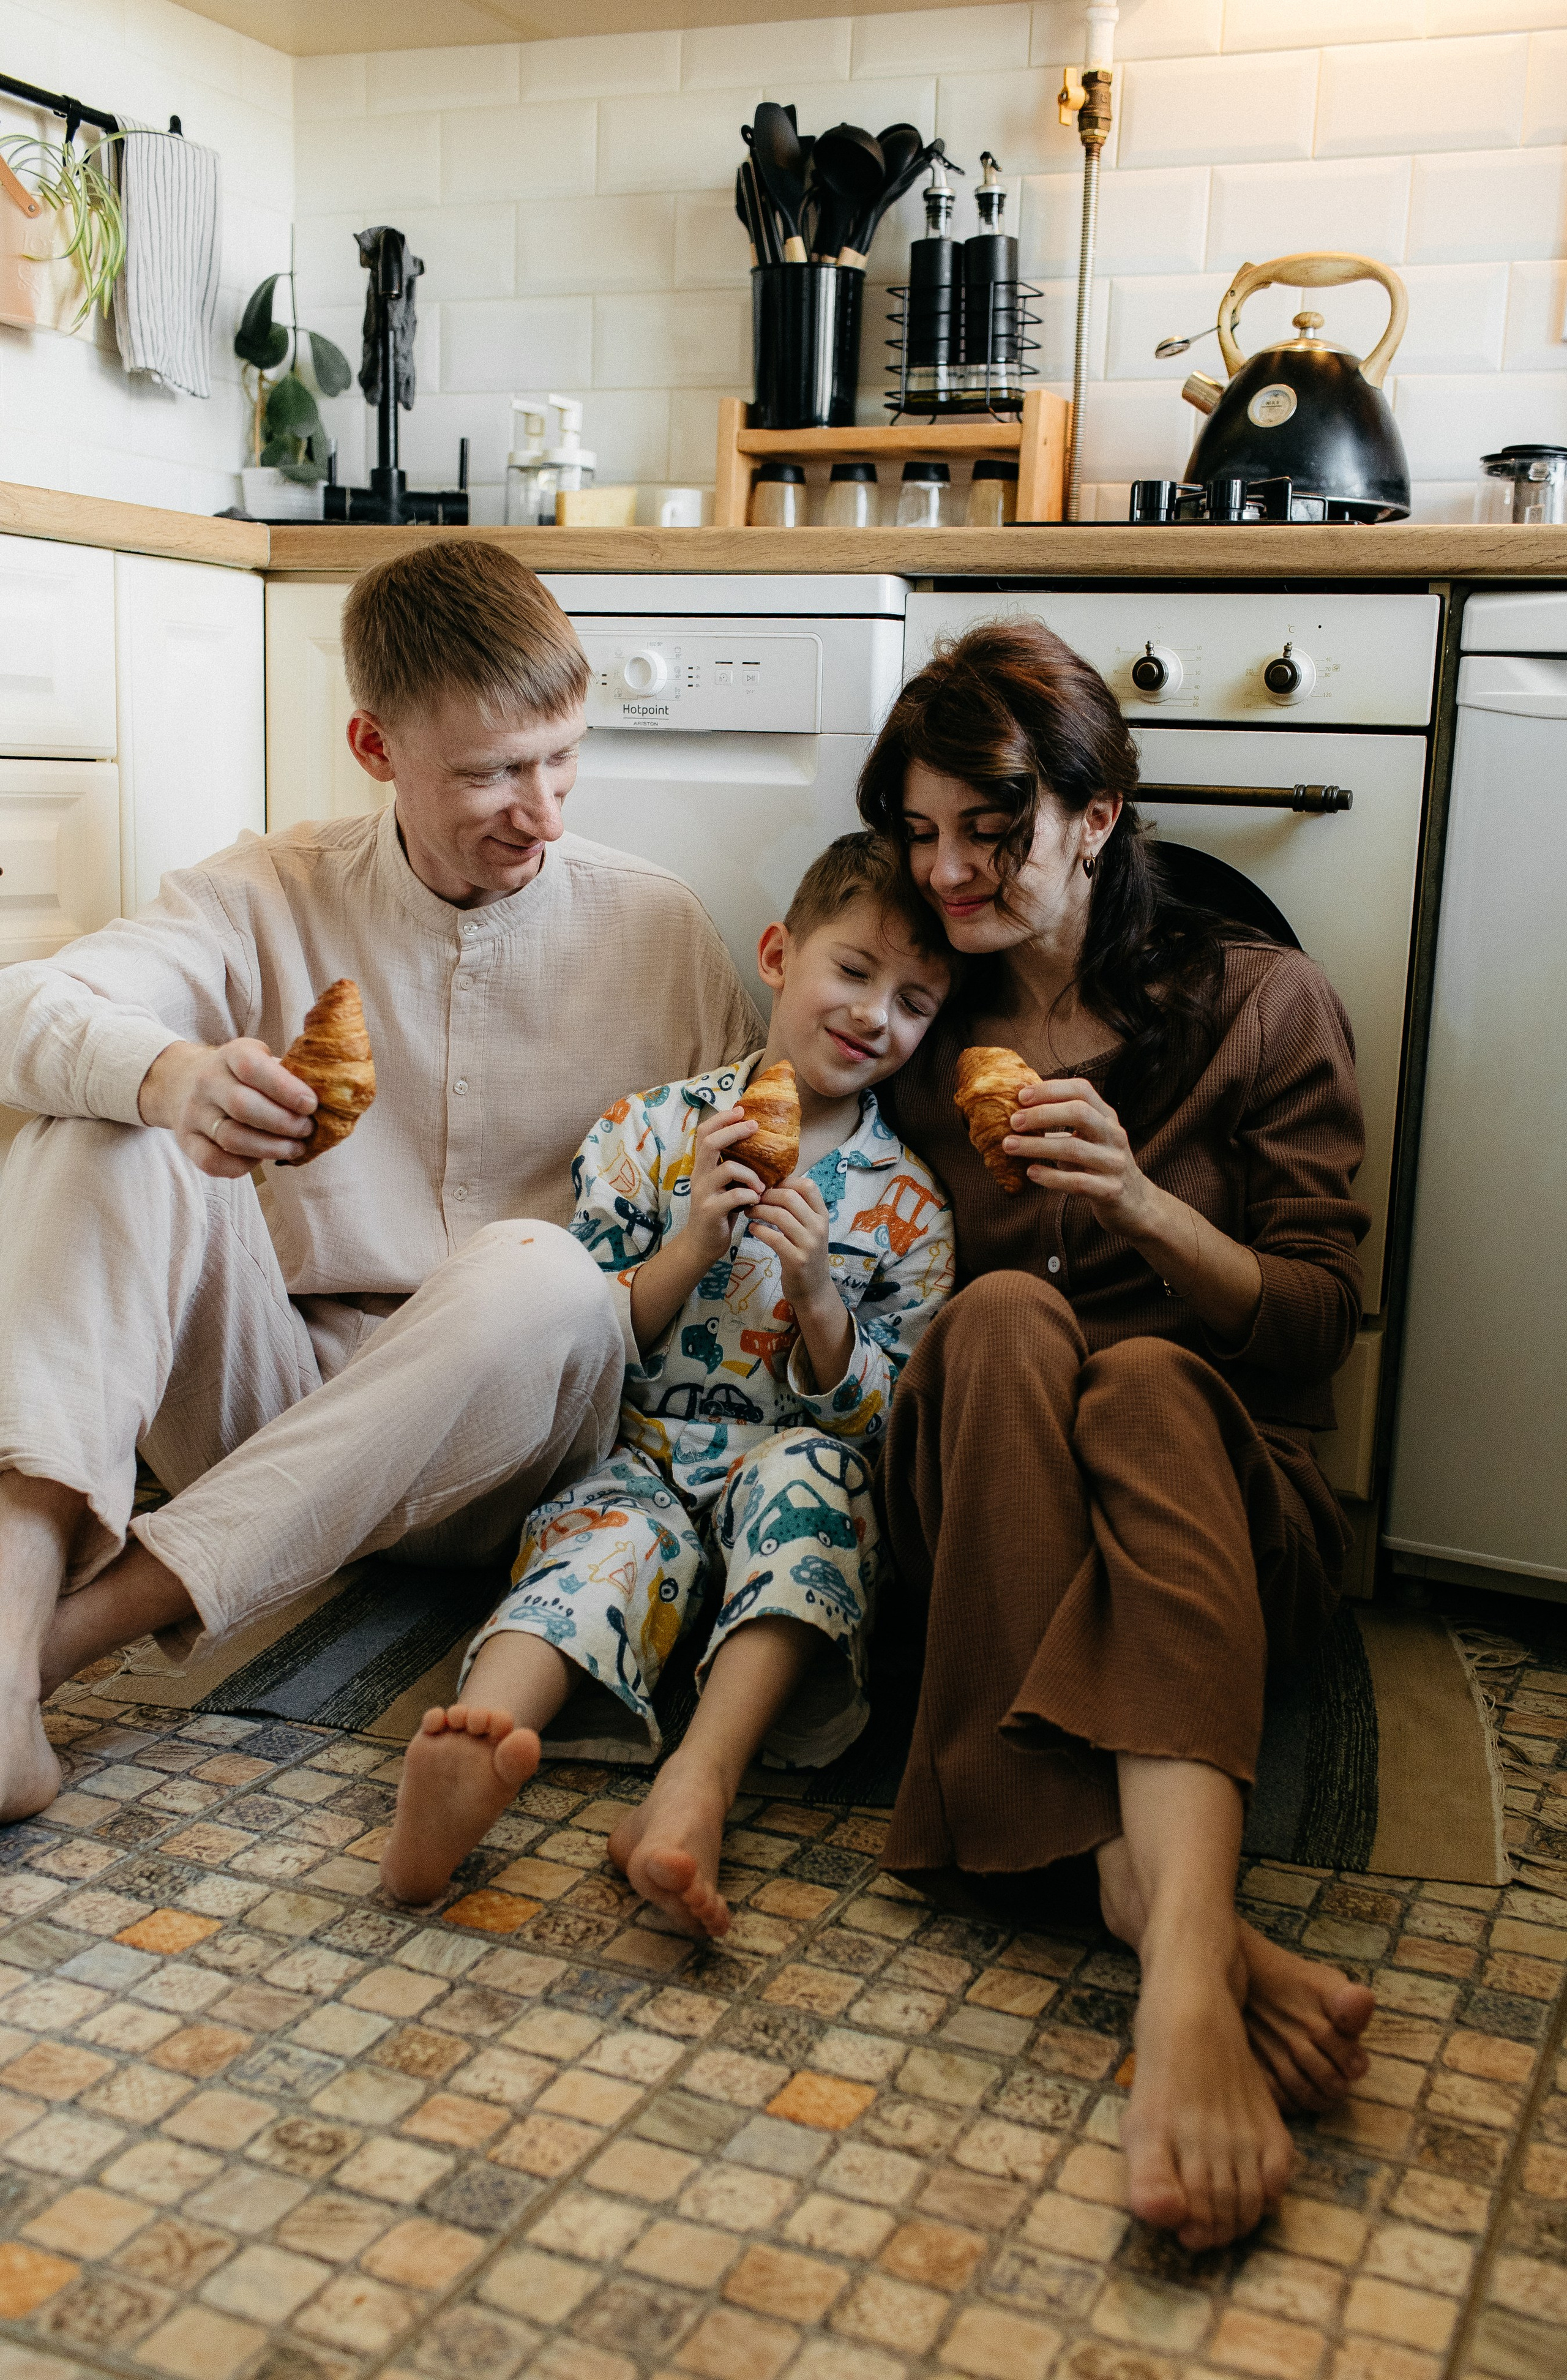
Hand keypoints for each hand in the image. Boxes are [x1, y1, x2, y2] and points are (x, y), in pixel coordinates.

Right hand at [137, 1039, 315, 1178]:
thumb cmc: (241, 1077)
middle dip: (283, 1123)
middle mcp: (207, 1081)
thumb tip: (334, 1099)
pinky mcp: (186, 1140)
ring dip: (270, 1148)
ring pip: (231, 1137)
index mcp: (231, 1054)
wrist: (184, 1082)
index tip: (311, 1105)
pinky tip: (261, 1159)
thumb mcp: (262, 1060)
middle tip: (307, 1130)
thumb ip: (290, 1075)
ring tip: (294, 1148)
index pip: (252, 1068)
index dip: (285, 1088)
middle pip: (244, 1106)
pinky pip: (213, 1161)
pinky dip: (242, 1166)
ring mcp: (193, 1112)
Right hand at [684, 1107, 763, 1265]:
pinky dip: (750, 1195)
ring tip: (762, 1185)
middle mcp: (699, 1175)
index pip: (704, 1133)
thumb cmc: (720, 1211)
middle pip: (710, 1142)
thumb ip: (734, 1167)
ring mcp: (702, 1193)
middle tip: (754, 1127)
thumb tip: (760, 1144)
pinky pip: (734, 1196)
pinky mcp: (710, 1211)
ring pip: (727, 1168)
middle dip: (734, 1131)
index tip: (741, 1110)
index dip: (721, 1118)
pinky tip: (756, 1201)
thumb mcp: (726, 1185)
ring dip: (751, 1173)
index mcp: (703, 1166)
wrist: (703, 1244)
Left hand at [750, 1176, 833, 1311]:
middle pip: (790, 1197)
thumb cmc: (807, 1254)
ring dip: (759, 1210)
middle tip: (753, 1199)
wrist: (813, 1289)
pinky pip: (774, 1238)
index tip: (769, 1187)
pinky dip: (759, 1230)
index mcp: (822, 1215)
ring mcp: (809, 1244)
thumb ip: (799, 1210)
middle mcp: (819, 1227)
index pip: (807, 1186)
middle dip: (767, 1195)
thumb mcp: (810, 1229)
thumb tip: (775, 1185)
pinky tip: (752, 1229)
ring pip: (780, 1215)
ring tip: (749, 1212)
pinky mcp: (797, 1260)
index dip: (785, 1181)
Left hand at [1004, 1076, 1155, 1234]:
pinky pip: (1078, 1182)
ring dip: (1036, 1146)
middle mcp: (1113, 1135)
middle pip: (1079, 1113)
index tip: (1021, 1095)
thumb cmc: (1099, 1166)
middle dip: (1043, 1114)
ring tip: (1009, 1146)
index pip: (1082, 1090)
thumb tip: (1019, 1091)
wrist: (1135, 1205)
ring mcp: (1114, 1163)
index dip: (1051, 1089)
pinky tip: (1031, 1173)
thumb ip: (1059, 1118)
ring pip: (1074, 1149)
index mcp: (1107, 1117)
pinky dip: (1051, 1177)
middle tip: (1013, 1121)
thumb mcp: (1086, 1138)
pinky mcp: (1111, 1190)